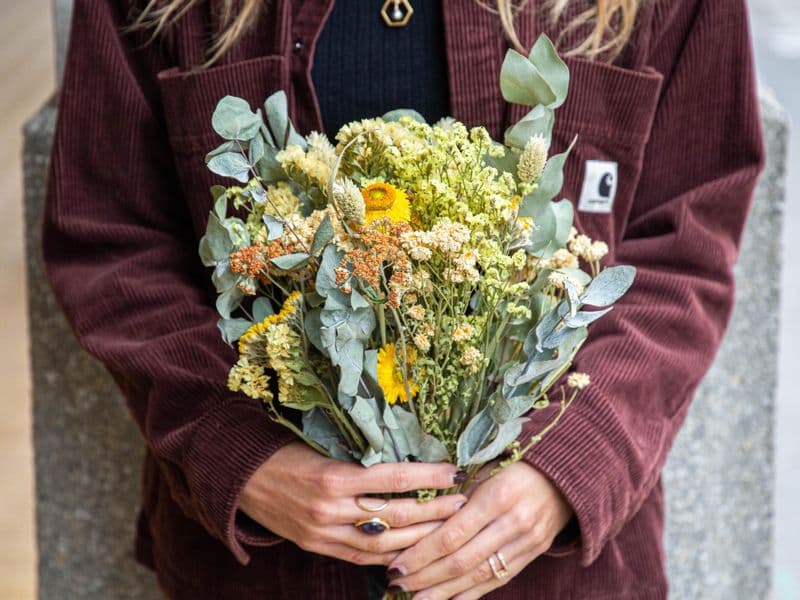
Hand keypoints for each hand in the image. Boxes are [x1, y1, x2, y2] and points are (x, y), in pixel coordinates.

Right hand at [239, 442, 466, 565]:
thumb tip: (411, 460)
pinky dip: (392, 556)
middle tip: (463, 502)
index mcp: (335, 475)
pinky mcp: (318, 546)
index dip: (429, 476)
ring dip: (421, 537)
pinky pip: (363, 557)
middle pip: (396, 515)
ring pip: (384, 543)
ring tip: (448, 528)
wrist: (243, 476)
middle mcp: (331, 508)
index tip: (456, 471)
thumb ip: (364, 460)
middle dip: (434, 510)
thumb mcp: (325, 448)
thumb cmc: (288, 452)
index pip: (394, 477)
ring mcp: (324, 532)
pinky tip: (416, 551)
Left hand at [386, 461, 572, 598]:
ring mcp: (526, 543)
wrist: (564, 474)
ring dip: (444, 590)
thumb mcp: (485, 468)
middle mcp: (513, 523)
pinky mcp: (532, 555)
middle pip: (462, 559)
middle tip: (398, 582)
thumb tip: (414, 515)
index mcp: (497, 496)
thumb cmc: (514, 464)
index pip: (452, 534)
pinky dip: (471, 594)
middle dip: (426, 575)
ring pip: (478, 575)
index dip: (422, 553)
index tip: (397, 564)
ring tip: (416, 598)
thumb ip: (455, 493)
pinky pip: (497, 580)